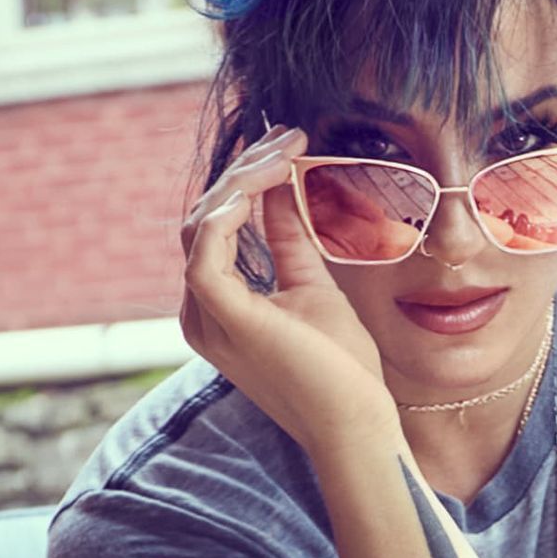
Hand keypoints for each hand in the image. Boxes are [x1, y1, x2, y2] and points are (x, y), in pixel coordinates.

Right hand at [179, 126, 398, 456]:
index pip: (215, 226)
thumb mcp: (311, 284)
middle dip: (246, 171)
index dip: (247, 180)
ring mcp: (207, 318)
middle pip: (204, 219)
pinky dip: (230, 210)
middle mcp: (200, 313)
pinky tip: (265, 183)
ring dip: (242, 181)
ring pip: (202, 226)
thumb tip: (284, 188)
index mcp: (218, 306)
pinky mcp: (223, 320)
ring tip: (285, 151)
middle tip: (291, 136)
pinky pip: (206, 250)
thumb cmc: (339, 367)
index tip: (289, 144)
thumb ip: (289, 238)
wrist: (356, 421)